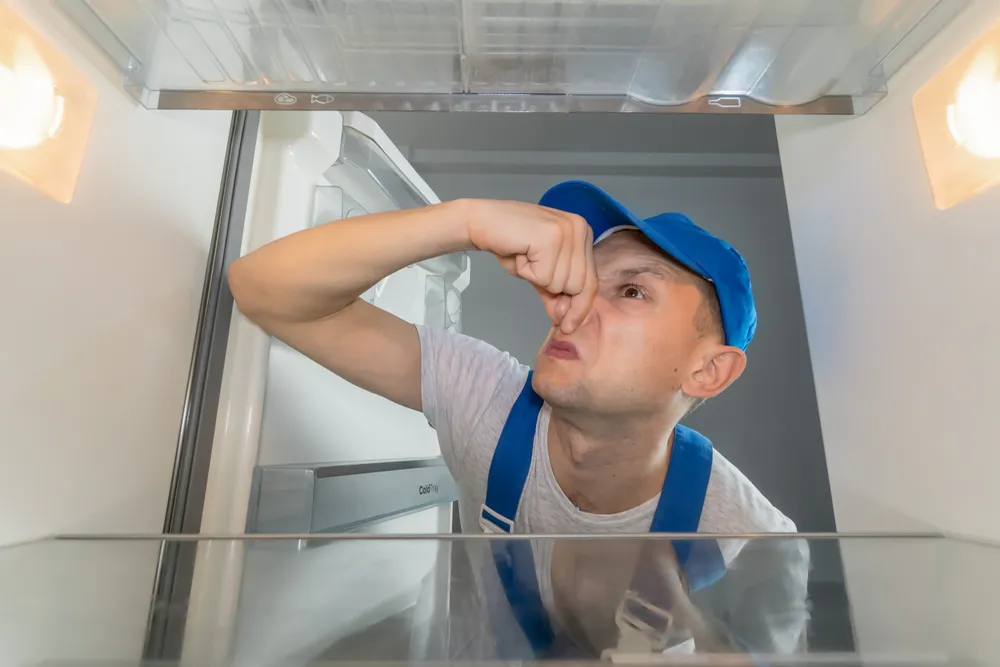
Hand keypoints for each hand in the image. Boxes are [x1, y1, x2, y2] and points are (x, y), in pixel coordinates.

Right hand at [465, 199, 596, 333]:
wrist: (482, 223)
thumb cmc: (510, 244)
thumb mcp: (540, 272)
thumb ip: (556, 292)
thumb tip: (565, 320)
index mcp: (584, 233)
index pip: (591, 280)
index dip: (579, 306)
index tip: (568, 326)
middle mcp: (581, 228)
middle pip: (578, 286)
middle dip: (552, 289)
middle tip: (530, 268)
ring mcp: (567, 230)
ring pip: (560, 283)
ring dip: (535, 277)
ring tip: (524, 256)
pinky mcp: (551, 236)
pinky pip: (543, 276)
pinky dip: (526, 271)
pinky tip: (520, 253)